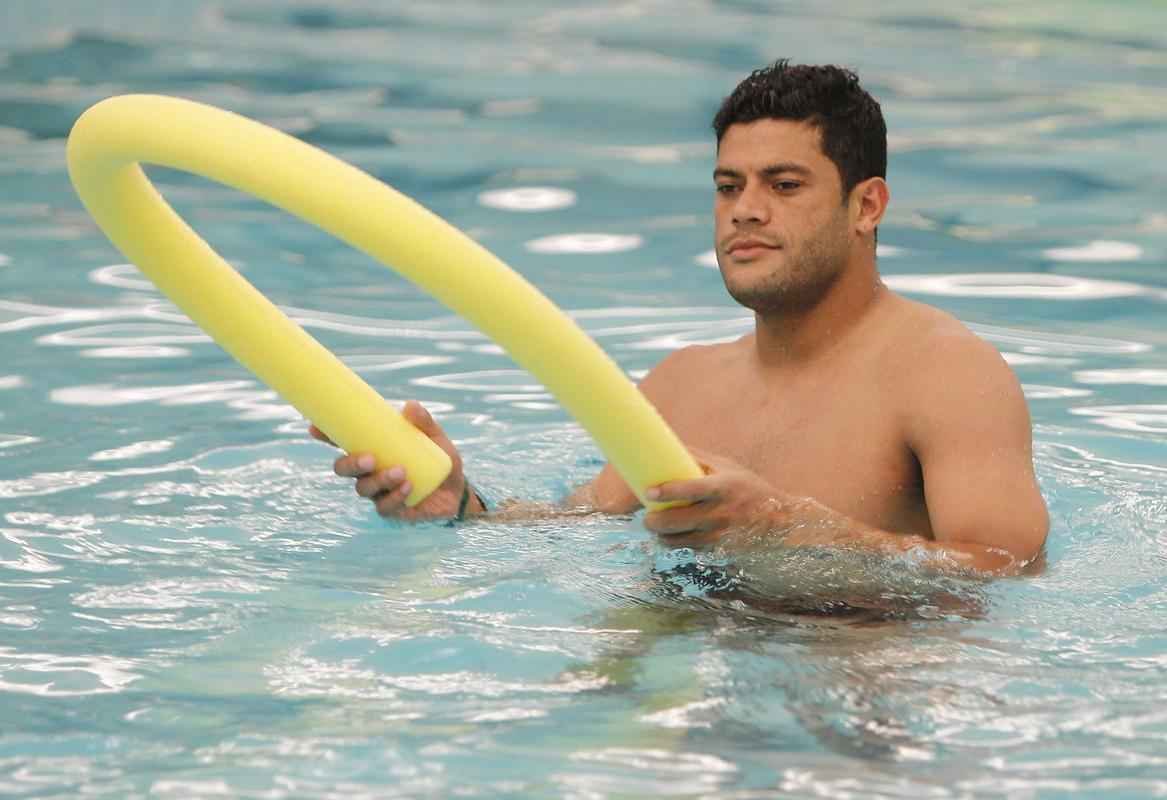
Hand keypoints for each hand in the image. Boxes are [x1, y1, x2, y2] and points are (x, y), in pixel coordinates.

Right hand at [309, 400, 477, 520]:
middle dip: (351, 464)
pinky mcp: (391, 509)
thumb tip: (409, 406)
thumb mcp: (435, 439)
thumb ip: (425, 423)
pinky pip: (383, 506)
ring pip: (363, 488)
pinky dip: (394, 496)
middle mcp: (370, 471)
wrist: (457, 490)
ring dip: (379, 480)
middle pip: (343, 469)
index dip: (326, 436)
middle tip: (370, 458)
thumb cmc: (440, 461)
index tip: (314, 427)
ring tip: (400, 472)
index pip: (343, 443)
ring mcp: (378, 492)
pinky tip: (408, 487)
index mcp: (374, 450)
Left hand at [643, 448, 826, 546]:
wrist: (777, 518)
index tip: (649, 491)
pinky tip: (668, 535)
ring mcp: (719, 534)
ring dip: (660, 534)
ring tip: (654, 525)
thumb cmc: (747, 487)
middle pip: (678, 521)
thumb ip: (697, 459)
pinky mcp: (718, 549)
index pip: (692, 490)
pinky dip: (673, 543)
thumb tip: (665, 447)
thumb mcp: (727, 467)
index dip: (668, 491)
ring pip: (678, 540)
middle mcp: (721, 513)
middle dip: (654, 521)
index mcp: (723, 487)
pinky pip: (687, 549)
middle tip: (646, 516)